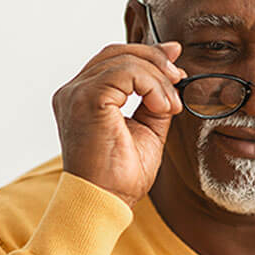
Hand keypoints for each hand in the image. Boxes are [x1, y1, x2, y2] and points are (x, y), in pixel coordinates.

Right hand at [52, 42, 186, 208]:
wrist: (104, 201)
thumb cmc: (119, 177)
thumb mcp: (147, 131)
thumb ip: (154, 104)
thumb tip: (171, 81)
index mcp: (84, 98)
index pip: (113, 60)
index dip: (146, 54)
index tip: (175, 60)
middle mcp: (74, 92)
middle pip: (117, 52)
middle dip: (155, 58)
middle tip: (179, 75)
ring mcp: (77, 93)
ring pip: (124, 61)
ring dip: (158, 78)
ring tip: (170, 106)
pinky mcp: (87, 99)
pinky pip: (125, 72)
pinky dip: (151, 85)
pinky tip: (162, 107)